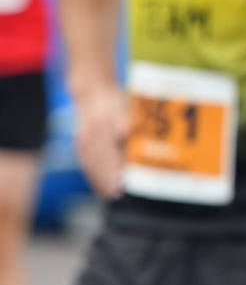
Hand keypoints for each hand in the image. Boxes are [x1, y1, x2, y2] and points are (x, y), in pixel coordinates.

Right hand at [73, 82, 128, 198]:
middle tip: (116, 194)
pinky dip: (91, 173)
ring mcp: (83, 137)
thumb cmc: (112, 100)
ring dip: (98, 179)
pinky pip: (84, 160)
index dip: (114, 167)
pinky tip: (98, 184)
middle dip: (107, 177)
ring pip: (90, 161)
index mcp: (102, 123)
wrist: (92, 90)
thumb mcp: (121, 104)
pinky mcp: (80, 141)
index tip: (121, 181)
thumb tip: (125, 131)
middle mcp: (91, 132)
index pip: (108, 149)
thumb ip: (123, 117)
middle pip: (98, 159)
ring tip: (108, 193)